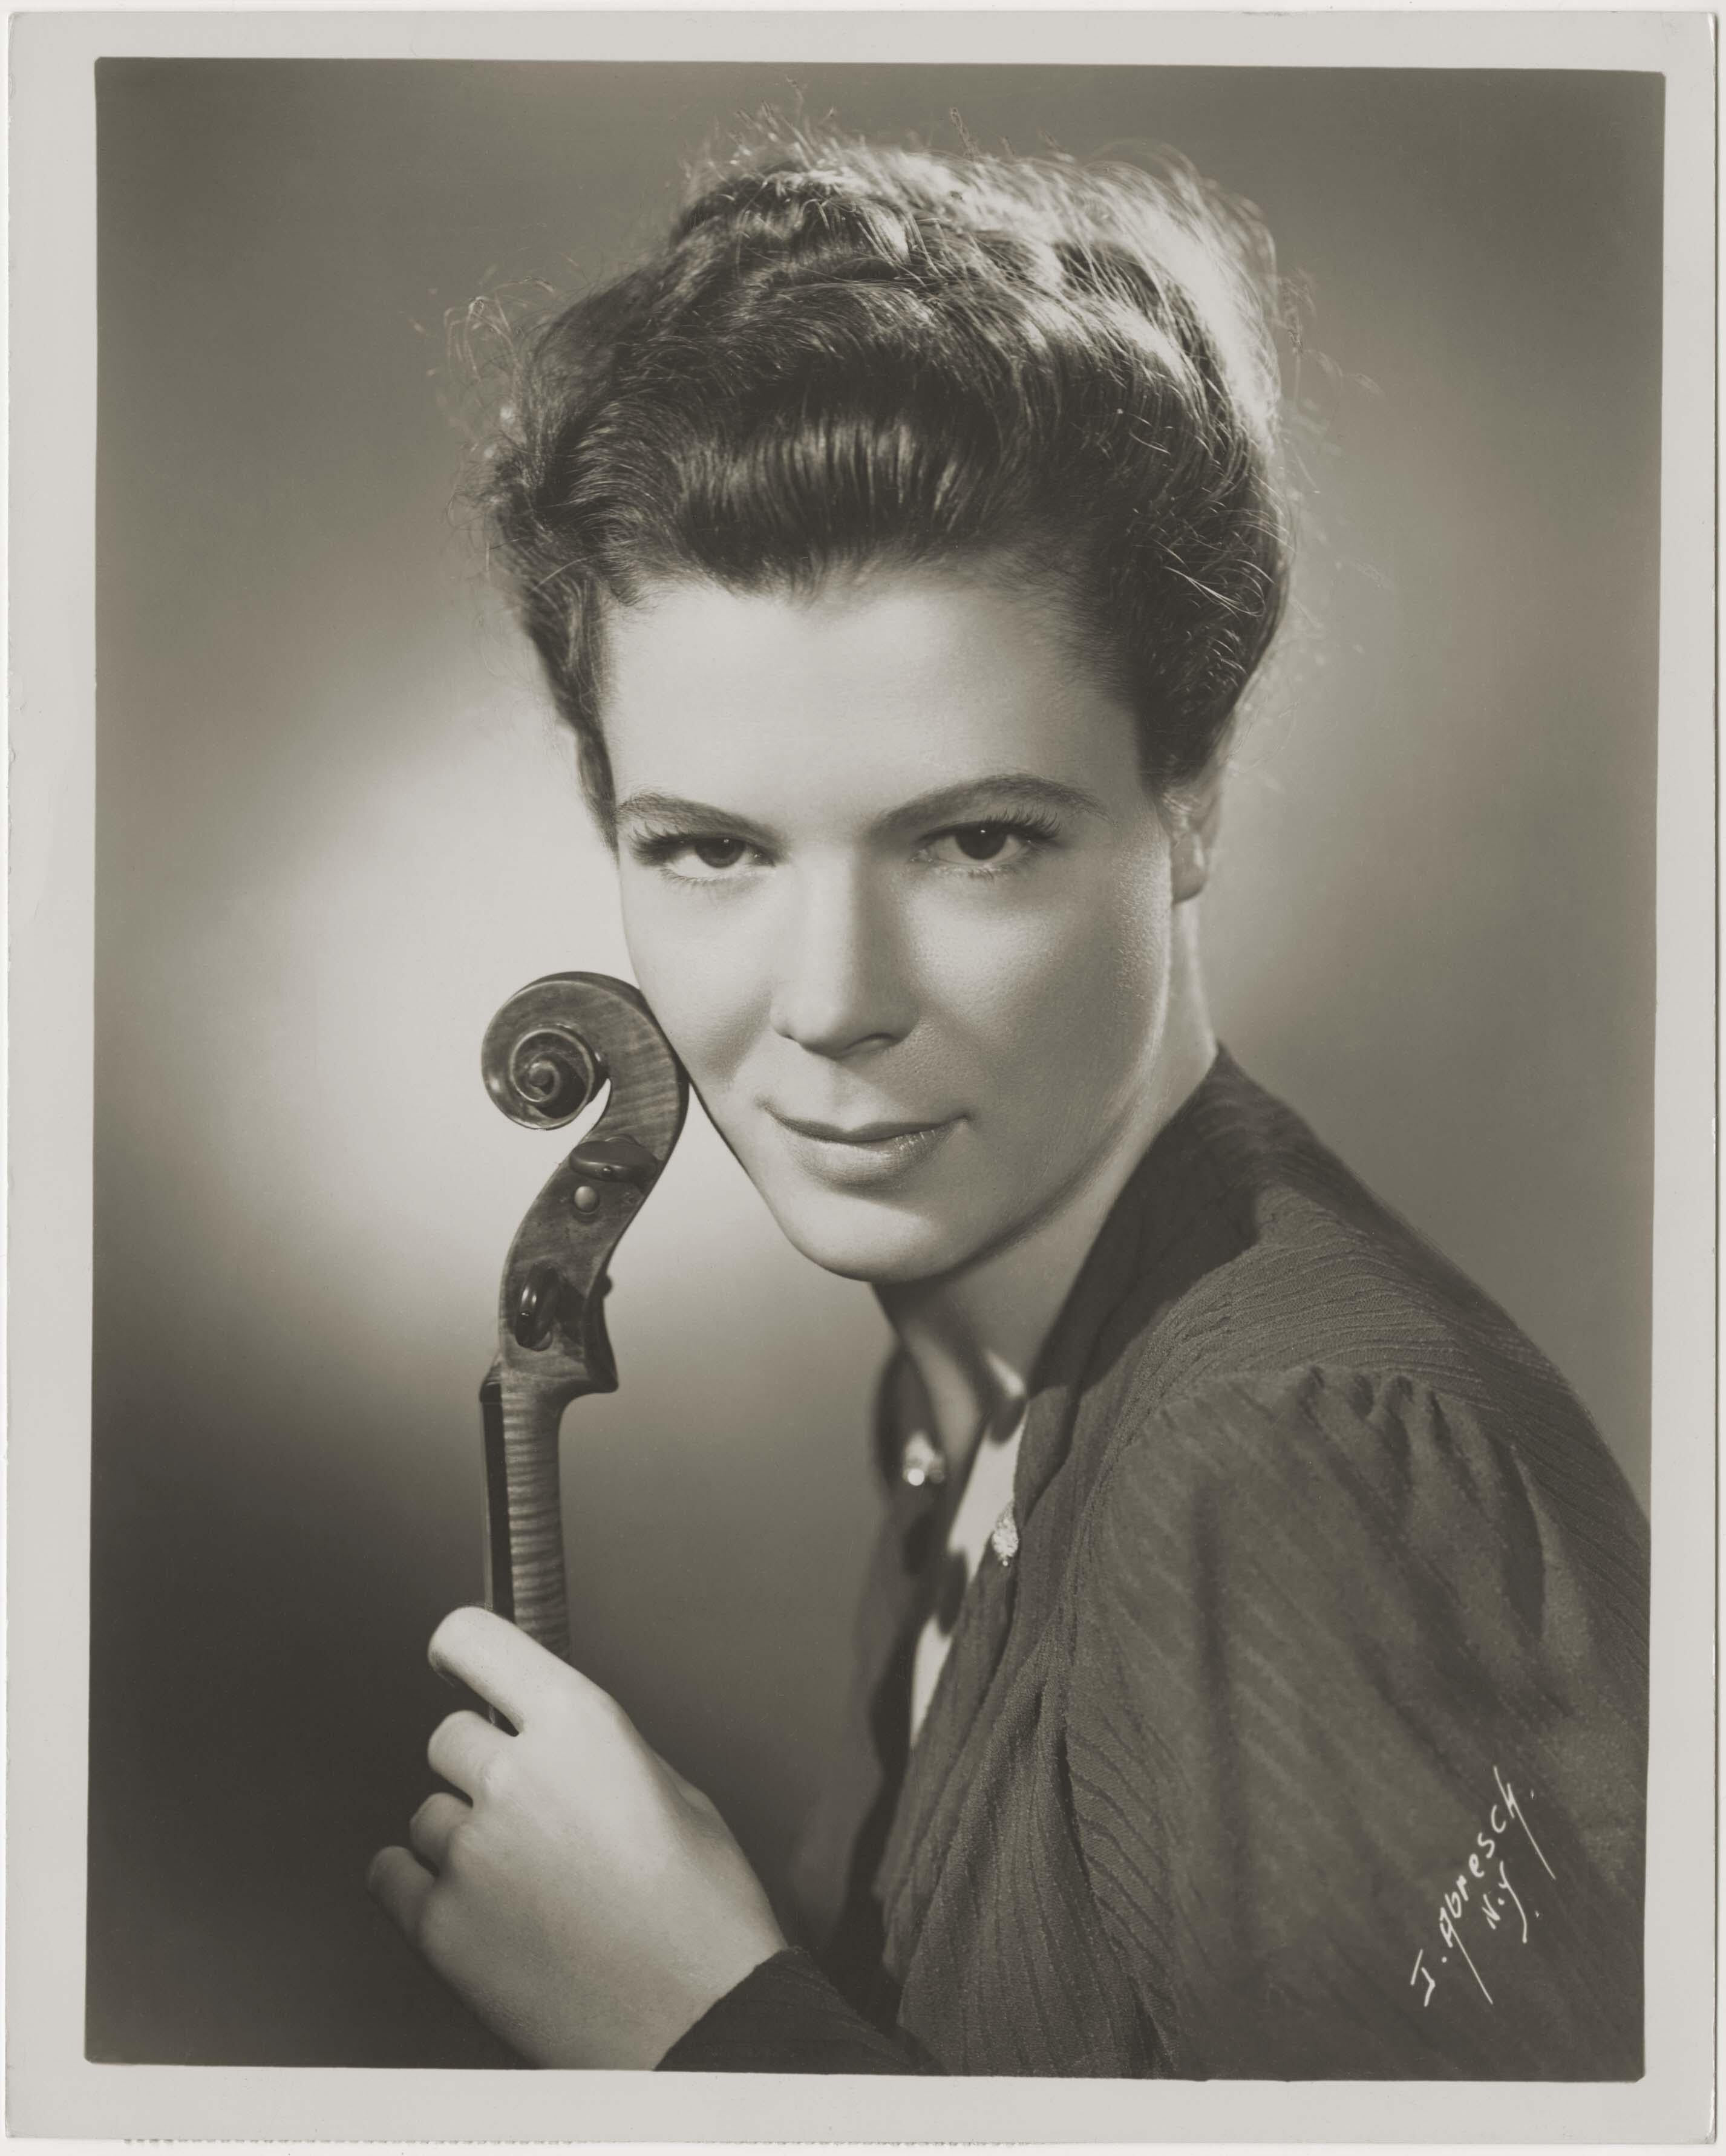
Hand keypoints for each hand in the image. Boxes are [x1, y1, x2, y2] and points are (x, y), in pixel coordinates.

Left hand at [368, 1606, 786, 2067]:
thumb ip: (593, 1752)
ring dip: (460, 1837)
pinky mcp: (439, 1929)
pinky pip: (391, 1877)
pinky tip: (473, 1909)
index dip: (459, 1650)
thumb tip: (548, 1746)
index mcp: (581, 1726)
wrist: (703, 2026)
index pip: (476, 1641)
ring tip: (522, 1884)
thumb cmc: (704, 1916)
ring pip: (427, 1813)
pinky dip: (421, 1889)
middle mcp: (515, 1777)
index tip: (454, 1660)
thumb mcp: (674, 1792)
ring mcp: (471, 1854)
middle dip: (483, 1766)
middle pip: (450, 1736)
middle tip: (528, 1815)